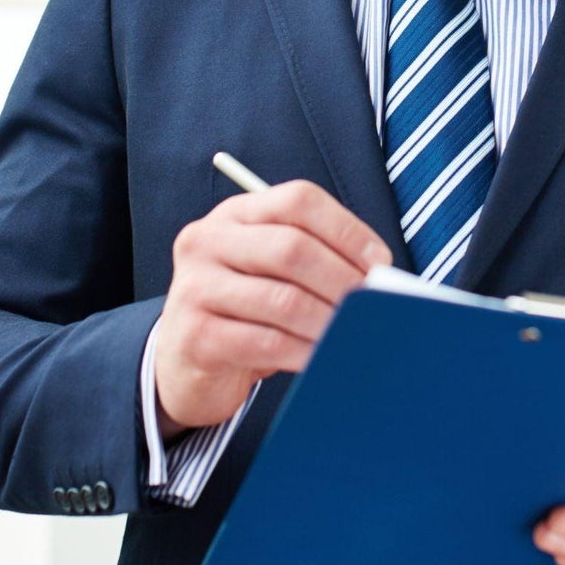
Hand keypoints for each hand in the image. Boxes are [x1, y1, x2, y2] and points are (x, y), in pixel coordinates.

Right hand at [155, 179, 391, 433]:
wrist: (184, 363)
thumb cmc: (245, 310)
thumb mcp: (271, 271)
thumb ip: (315, 259)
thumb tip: (379, 274)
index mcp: (235, 213)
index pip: (298, 201)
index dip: (347, 229)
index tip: (380, 262)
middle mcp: (207, 240)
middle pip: (292, 248)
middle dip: (342, 279)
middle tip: (371, 305)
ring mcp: (194, 287)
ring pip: (283, 300)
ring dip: (329, 321)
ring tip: (353, 334)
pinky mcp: (195, 336)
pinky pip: (266, 342)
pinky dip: (305, 351)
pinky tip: (323, 356)